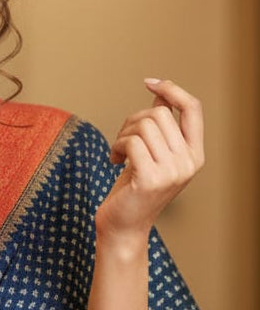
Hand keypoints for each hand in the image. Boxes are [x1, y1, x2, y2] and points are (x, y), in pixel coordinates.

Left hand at [96, 78, 203, 240]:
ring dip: (123, 134)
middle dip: (133, 120)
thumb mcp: (153, 154)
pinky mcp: (151, 179)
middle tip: (122, 139)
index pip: (193, 108)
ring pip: (144, 125)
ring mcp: (172, 172)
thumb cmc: (134, 189)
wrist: (123, 226)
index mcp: (195, 155)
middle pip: (159, 114)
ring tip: (118, 151)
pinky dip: (117, 146)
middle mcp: (189, 163)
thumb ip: (161, 129)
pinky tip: (114, 160)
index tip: (150, 83)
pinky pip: (131, 142)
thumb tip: (160, 95)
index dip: (173, 90)